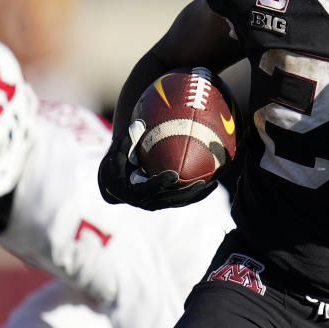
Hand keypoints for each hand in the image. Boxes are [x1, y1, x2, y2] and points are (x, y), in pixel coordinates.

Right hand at [98, 132, 217, 209]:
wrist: (114, 184)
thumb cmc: (116, 163)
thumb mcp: (118, 152)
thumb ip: (128, 140)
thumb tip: (140, 124)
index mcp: (132, 190)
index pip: (148, 188)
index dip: (161, 183)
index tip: (174, 175)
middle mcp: (145, 201)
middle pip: (169, 199)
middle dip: (186, 192)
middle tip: (200, 182)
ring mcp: (156, 203)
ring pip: (179, 202)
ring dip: (196, 195)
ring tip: (213, 183)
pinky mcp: (165, 202)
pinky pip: (183, 200)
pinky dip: (197, 194)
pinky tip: (213, 183)